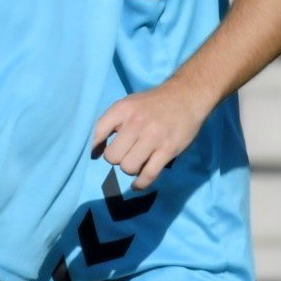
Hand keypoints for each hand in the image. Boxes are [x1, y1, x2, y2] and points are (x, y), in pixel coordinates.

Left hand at [92, 83, 211, 189]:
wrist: (186, 97)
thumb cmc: (152, 104)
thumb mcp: (127, 104)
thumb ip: (111, 123)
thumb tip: (94, 149)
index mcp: (121, 110)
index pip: (97, 134)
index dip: (93, 147)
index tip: (95, 153)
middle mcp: (136, 123)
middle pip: (112, 157)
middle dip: (116, 158)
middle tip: (125, 153)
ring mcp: (153, 137)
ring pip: (128, 167)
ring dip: (130, 168)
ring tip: (136, 161)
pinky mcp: (168, 150)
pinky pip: (148, 175)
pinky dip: (140, 183)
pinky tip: (137, 184)